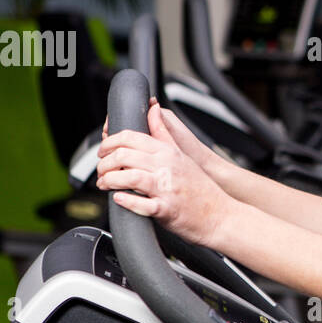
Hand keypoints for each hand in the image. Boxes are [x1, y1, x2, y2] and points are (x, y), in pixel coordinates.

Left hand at [96, 101, 231, 248]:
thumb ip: (162, 132)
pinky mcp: (166, 209)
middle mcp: (166, 167)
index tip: (102, 152)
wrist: (220, 214)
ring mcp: (166, 188)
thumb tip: (152, 108)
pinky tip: (118, 199)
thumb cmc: (200, 187)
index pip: (130, 137)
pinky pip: (140, 204)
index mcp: (167, 152)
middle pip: (124, 156)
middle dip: (104, 164)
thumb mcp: (181, 154)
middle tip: (100, 171)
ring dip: (109, 181)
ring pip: (128, 177)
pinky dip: (125, 201)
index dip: (109, 143)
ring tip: (104, 185)